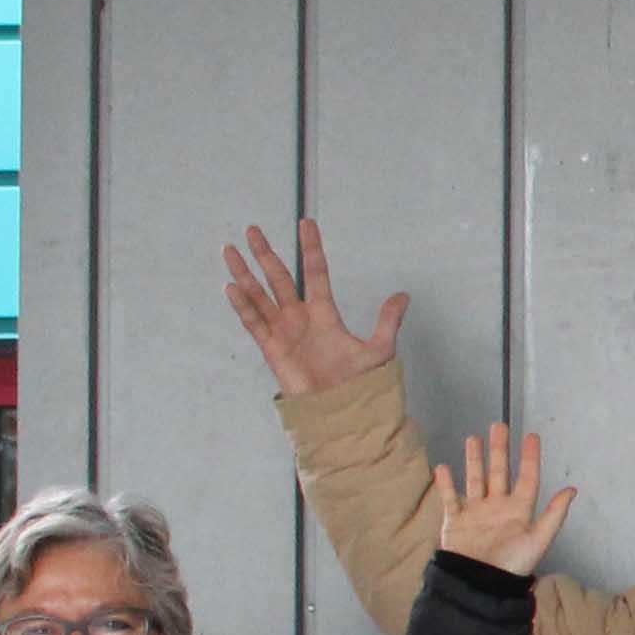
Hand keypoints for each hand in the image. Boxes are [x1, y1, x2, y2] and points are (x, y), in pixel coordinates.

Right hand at [219, 221, 403, 397]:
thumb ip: (387, 322)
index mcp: (325, 313)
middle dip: (267, 255)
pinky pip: (253, 322)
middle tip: (254, 229)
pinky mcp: (272, 348)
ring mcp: (284, 331)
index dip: (311, 249)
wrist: (342, 411)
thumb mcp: (379, 349)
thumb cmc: (360, 383)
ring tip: (230, 249)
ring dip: (245, 273)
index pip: (316, 273)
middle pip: (280, 278)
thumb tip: (404, 296)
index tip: (306, 224)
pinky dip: (242, 305)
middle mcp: (300, 317)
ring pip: (260, 296)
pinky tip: (231, 287)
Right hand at [426, 424, 574, 574]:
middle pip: (499, 472)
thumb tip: (572, 490)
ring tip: (473, 439)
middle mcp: (498, 507)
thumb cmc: (512, 566)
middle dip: (499, 450)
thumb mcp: (538, 540)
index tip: (531, 436)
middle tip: (499, 426)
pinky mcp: (456, 521)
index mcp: (519, 511)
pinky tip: (443, 467)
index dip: (530, 458)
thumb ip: (554, 514)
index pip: (527, 478)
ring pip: (475, 479)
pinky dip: (445, 483)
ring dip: (474, 460)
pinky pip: (450, 498)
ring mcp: (476, 512)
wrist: (480, 584)